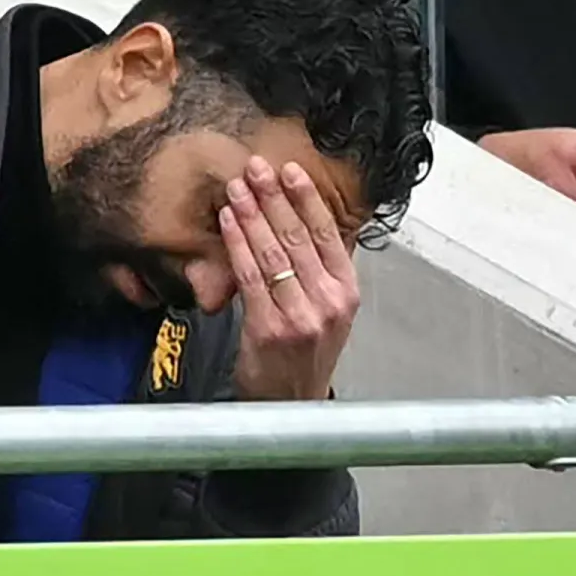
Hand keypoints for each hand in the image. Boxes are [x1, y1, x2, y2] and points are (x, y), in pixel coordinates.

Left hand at [219, 157, 357, 401]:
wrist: (292, 408)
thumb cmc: (305, 355)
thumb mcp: (328, 312)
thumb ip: (319, 272)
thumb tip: (297, 220)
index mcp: (347, 292)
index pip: (328, 235)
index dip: (307, 199)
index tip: (289, 170)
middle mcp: (329, 302)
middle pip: (299, 237)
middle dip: (274, 197)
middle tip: (255, 167)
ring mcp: (300, 316)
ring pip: (274, 252)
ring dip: (252, 214)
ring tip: (237, 187)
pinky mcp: (270, 329)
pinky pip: (250, 277)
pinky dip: (237, 244)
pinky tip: (228, 222)